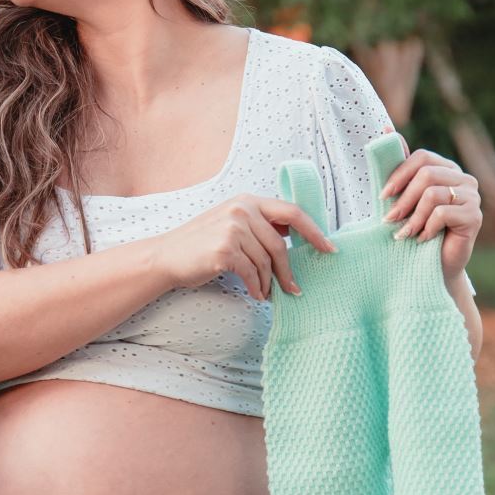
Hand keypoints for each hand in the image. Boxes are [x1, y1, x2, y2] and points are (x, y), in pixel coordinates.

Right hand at [157, 194, 338, 301]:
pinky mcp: (225, 250)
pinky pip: (253, 273)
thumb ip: (260, 225)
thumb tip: (295, 234)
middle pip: (279, 245)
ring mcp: (232, 228)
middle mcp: (241, 210)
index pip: (292, 212)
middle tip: (294, 289)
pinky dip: (257, 287)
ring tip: (267, 293)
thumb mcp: (232, 224)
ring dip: (269, 282)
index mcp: (247, 200)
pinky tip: (256, 294)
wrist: (166, 256)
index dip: (314, 231)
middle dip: (289, 271)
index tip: (329, 249)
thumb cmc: (201, 244)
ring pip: (266, 262)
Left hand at [378, 138, 480, 282]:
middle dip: (403, 198)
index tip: (383, 194)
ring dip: (413, 217)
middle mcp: (464, 178)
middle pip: (427, 174)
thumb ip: (400, 167)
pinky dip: (427, 227)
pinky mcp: (475, 216)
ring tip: (404, 233)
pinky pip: (442, 213)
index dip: (400, 173)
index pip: (422, 157)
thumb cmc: (418, 228)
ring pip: (433, 194)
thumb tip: (386, 130)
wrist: (436, 265)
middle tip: (389, 218)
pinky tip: (423, 239)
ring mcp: (473, 196)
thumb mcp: (406, 197)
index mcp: (447, 168)